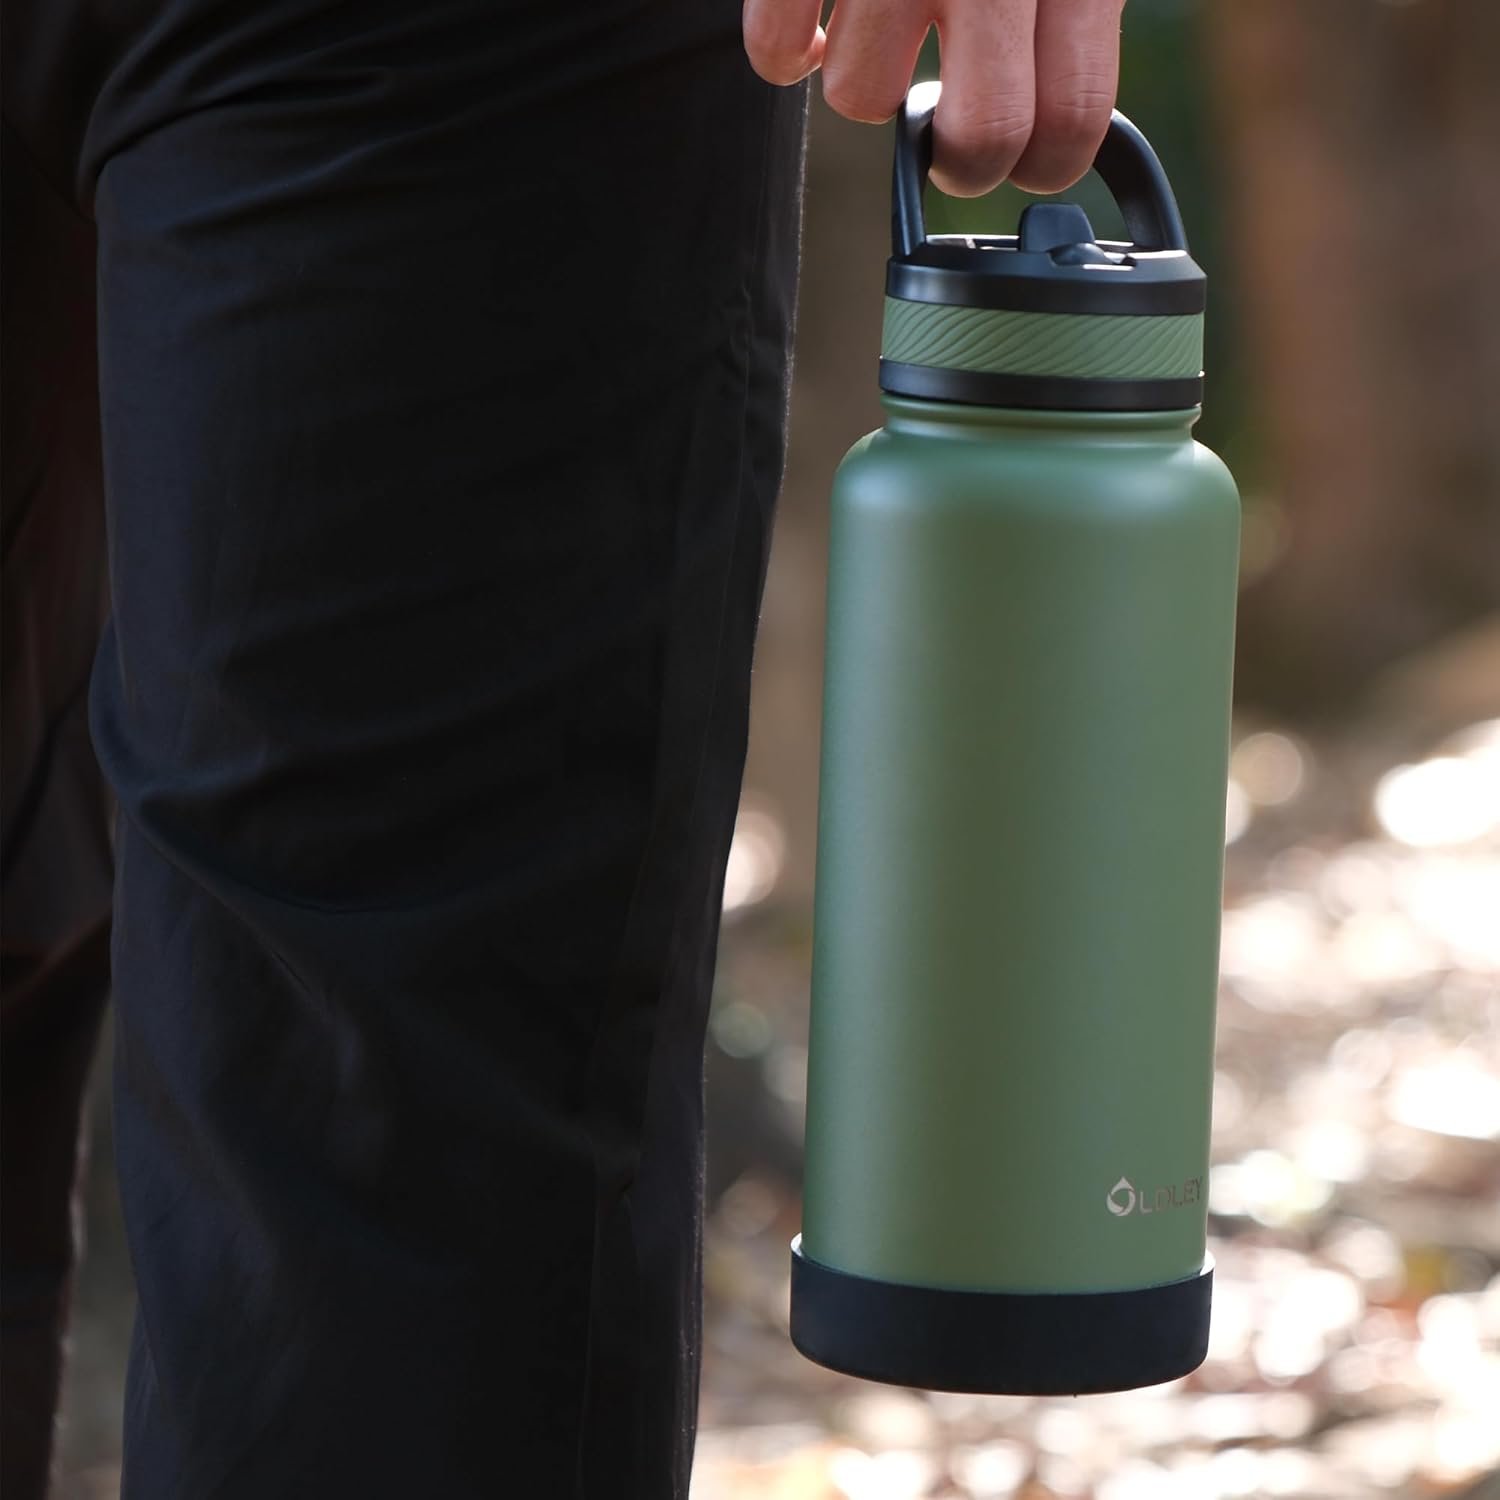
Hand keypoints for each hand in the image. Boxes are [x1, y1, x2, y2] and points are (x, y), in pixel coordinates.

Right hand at [742, 0, 1123, 197]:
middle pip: (980, 140)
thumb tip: (1057, 115)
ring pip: (859, 99)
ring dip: (866, 82)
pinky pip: (774, 54)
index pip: (1070, 120)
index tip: (1031, 159)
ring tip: (882, 30)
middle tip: (952, 132)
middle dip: (961, 161)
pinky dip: (785, 53)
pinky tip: (813, 25)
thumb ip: (1074, 2)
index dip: (1048, 163)